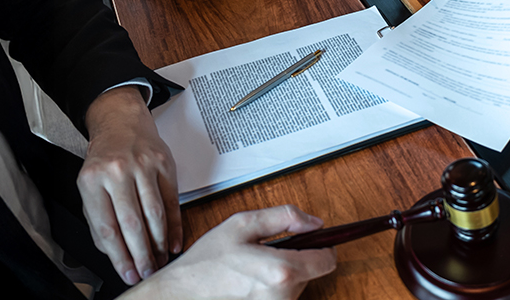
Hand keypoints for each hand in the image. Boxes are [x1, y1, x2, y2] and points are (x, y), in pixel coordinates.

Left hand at [79, 85, 180, 284]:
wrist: (121, 123)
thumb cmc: (105, 158)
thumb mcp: (90, 185)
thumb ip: (98, 217)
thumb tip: (114, 251)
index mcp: (92, 180)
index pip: (106, 226)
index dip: (118, 255)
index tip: (126, 272)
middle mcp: (117, 172)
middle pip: (131, 222)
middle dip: (141, 254)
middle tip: (146, 272)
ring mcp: (143, 166)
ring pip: (154, 213)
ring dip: (158, 243)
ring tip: (159, 261)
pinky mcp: (164, 164)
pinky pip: (171, 201)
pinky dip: (174, 225)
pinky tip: (173, 242)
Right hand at [120, 205, 336, 299]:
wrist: (181, 293)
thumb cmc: (207, 261)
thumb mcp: (243, 224)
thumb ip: (285, 217)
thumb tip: (314, 222)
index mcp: (281, 270)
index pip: (327, 260)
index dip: (323, 246)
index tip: (314, 240)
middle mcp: (282, 296)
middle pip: (311, 273)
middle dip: (296, 259)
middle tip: (265, 252)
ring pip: (296, 286)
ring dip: (282, 275)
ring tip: (252, 267)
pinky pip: (281, 297)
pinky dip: (271, 287)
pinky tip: (250, 281)